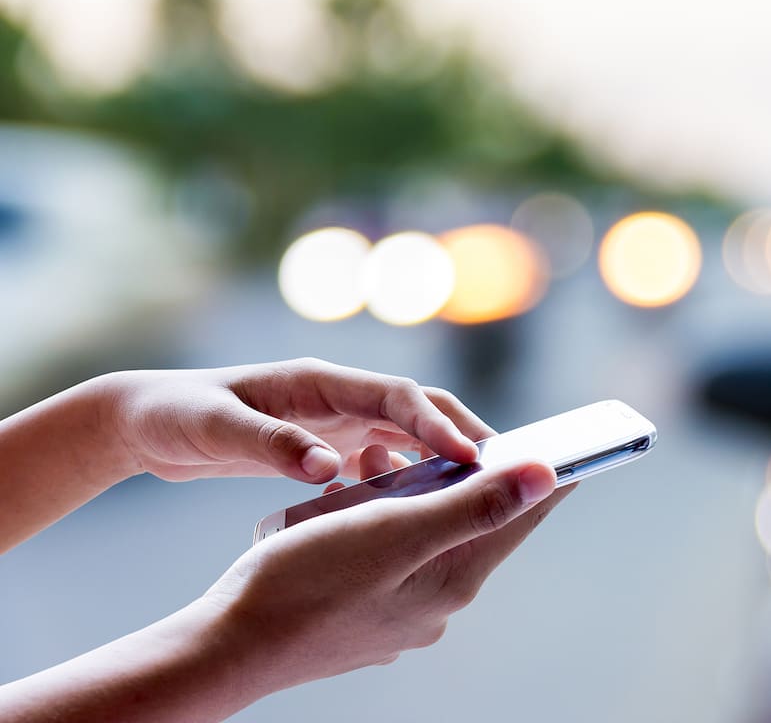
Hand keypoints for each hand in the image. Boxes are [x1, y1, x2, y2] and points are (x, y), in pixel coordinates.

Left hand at [108, 358, 486, 483]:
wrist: (146, 421)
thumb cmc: (176, 414)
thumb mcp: (215, 429)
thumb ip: (272, 445)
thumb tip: (328, 467)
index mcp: (320, 383)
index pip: (399, 396)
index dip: (439, 424)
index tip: (472, 456)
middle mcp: (337, 396)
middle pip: (418, 410)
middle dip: (462, 435)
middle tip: (502, 470)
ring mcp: (334, 419)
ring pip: (406, 436)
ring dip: (439, 459)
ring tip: (471, 493)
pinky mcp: (326, 444)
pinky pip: (381, 459)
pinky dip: (402, 479)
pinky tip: (407, 509)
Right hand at [201, 457, 572, 694]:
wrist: (228, 645)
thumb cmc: (304, 582)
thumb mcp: (395, 531)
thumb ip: (473, 506)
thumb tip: (545, 477)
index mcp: (453, 579)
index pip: (519, 517)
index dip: (543, 475)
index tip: (570, 442)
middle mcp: (436, 602)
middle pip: (474, 524)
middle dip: (466, 475)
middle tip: (453, 437)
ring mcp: (400, 613)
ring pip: (426, 535)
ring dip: (415, 493)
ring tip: (380, 465)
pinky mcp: (367, 612)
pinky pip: (391, 554)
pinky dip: (382, 519)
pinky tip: (352, 502)